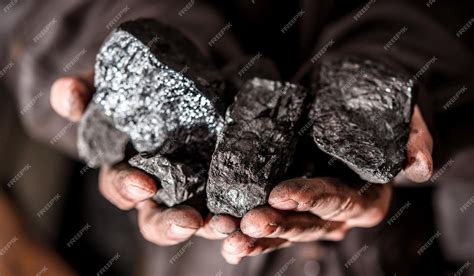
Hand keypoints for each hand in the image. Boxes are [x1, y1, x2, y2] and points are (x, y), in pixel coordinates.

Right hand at [50, 75, 238, 245]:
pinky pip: (232, 204)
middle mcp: (161, 187)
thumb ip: (88, 88)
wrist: (192, 72)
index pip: (121, 188)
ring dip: (211, 226)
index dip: (127, 189)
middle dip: (170, 224)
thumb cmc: (145, 82)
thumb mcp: (114, 81)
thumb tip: (67, 94)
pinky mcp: (225, 180)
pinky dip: (239, 215)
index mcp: (128, 169)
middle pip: (158, 220)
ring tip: (225, 224)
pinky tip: (248, 216)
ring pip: (198, 220)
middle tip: (189, 221)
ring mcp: (195, 187)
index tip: (143, 184)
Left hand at [221, 106, 433, 263]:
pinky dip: (243, 231)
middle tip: (248, 221)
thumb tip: (419, 165)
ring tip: (226, 233)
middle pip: (306, 224)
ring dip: (254, 236)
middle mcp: (336, 212)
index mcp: (365, 197)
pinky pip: (265, 223)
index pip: (340, 201)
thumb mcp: (399, 114)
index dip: (313, 199)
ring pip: (281, 230)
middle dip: (277, 225)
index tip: (282, 194)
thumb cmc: (369, 104)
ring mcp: (308, 211)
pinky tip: (221, 234)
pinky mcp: (284, 203)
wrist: (340, 94)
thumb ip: (412, 138)